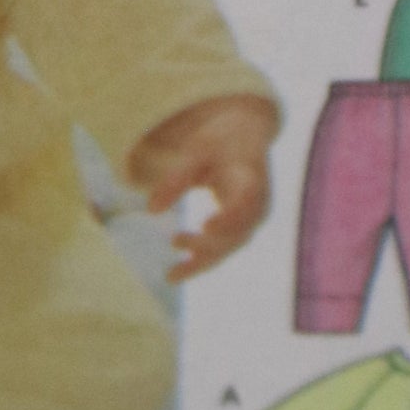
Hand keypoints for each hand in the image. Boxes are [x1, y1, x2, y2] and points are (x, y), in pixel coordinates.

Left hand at [125, 93, 276, 281]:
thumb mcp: (197, 151)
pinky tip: (178, 271)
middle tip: (174, 240)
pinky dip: (203, 260)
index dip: (229, 217)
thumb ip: (176, 178)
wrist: (246, 135)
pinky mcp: (243, 227)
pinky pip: (224, 249)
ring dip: (203, 261)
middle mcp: (258, 203)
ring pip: (229, 248)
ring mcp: (252, 218)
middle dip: (208, 244)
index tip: (206, 226)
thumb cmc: (220, 141)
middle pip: (237, 233)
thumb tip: (151, 210)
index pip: (245, 202)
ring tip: (171, 275)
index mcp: (251, 178)